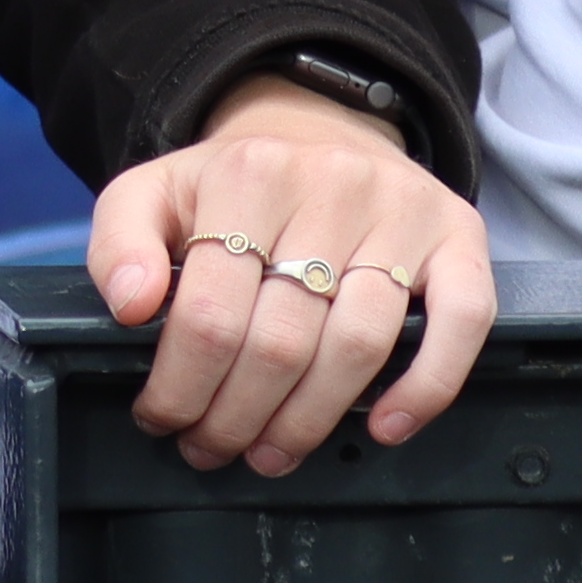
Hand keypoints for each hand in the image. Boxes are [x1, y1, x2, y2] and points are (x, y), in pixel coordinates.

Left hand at [91, 72, 494, 471]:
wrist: (318, 130)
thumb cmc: (233, 186)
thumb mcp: (155, 193)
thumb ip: (120, 242)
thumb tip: (131, 306)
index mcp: (248, 173)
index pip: (210, 311)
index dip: (182, 384)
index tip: (163, 419)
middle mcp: (331, 185)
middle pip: (282, 339)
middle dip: (237, 415)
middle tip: (213, 449)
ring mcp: (403, 210)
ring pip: (359, 344)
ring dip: (310, 420)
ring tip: (271, 452)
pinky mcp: (460, 234)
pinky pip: (461, 323)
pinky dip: (426, 387)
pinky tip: (384, 427)